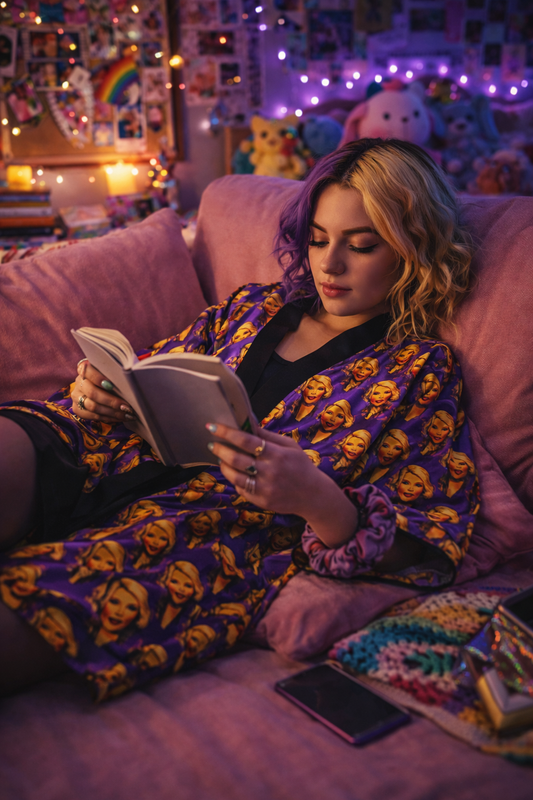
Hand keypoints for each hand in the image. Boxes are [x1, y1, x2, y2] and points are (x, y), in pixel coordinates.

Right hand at [71, 360, 134, 423]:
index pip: (88, 370)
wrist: (101, 388)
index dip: (99, 378)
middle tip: (127, 407)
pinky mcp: (77, 408)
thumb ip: (116, 376)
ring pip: (93, 406)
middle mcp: (79, 381)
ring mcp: (76, 396)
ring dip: (112, 412)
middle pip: (92, 393)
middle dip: (112, 401)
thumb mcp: (112, 374)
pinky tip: (120, 418)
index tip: (112, 385)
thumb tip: (130, 384)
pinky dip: (109, 418)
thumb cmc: (111, 378)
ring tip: (127, 414)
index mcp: (85, 368)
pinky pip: (92, 416)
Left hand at [207, 423, 358, 547]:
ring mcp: (265, 489)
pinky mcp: (262, 502)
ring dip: (224, 466)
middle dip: (220, 449)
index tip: (212, 427)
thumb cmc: (300, 465)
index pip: (246, 440)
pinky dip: (235, 480)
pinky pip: (241, 490)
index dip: (227, 433)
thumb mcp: (289, 446)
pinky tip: (236, 474)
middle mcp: (270, 472)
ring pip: (234, 476)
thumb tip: (248, 421)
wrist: (313, 495)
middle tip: (212, 444)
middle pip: (236, 459)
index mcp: (277, 454)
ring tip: (222, 459)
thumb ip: (267, 435)